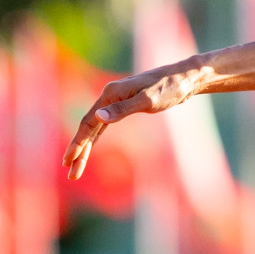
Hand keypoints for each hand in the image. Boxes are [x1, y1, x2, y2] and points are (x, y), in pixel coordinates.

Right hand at [63, 60, 203, 179]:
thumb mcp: (148, 100)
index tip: (69, 161)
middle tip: (71, 174)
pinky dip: (96, 138)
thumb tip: (98, 117)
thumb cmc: (169, 88)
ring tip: (76, 167)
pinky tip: (90, 148)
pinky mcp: (125, 105)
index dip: (78, 143)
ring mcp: (117, 101)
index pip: (88, 122)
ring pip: (95, 128)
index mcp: (111, 93)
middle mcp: (110, 96)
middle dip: (79, 151)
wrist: (186, 78)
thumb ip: (123, 109)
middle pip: (88, 127)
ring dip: (85, 147)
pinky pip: (104, 125)